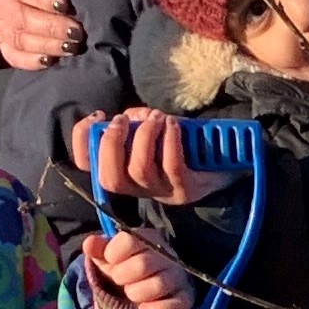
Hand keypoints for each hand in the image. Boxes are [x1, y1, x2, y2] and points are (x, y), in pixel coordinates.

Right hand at [0, 0, 83, 69]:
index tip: (65, 4)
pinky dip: (30, 62)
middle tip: (78, 32)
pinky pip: (12, 56)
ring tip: (72, 48)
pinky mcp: (1, 41)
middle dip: (51, 27)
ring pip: (20, 40)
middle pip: (22, 19)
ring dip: (47, 46)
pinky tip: (50, 61)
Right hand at [70, 109, 232, 210]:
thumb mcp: (154, 131)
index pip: (88, 165)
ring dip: (144, 137)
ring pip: (139, 170)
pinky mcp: (185, 189)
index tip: (98, 117)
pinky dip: (169, 141)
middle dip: (112, 143)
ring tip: (156, 118)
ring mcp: (161, 191)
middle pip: (110, 177)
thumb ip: (136, 122)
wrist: (225, 163)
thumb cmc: (184, 144)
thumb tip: (130, 117)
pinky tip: (172, 124)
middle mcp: (138, 188)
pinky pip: (171, 166)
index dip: (83, 142)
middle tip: (125, 119)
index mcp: (123, 171)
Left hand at [85, 228, 196, 308]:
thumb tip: (89, 244)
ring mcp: (177, 275)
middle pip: (142, 264)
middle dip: (123, 276)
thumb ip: (98, 248)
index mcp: (148, 238)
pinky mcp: (185, 296)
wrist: (148, 282)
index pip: (128, 240)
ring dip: (137, 293)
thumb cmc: (127, 265)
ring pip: (158, 285)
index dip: (113, 254)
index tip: (112, 260)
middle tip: (121, 279)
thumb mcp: (110, 256)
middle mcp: (167, 254)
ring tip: (132, 293)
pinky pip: (177, 304)